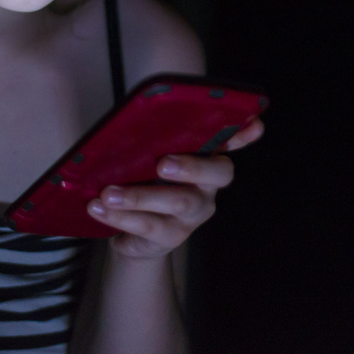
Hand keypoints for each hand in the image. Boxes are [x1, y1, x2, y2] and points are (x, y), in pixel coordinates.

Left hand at [87, 118, 263, 259]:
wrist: (136, 236)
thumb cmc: (145, 182)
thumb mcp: (149, 159)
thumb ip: (154, 139)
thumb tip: (139, 116)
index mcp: (206, 161)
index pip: (230, 144)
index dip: (243, 135)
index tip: (255, 124)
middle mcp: (208, 188)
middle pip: (215, 175)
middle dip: (191, 167)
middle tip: (162, 163)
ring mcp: (192, 216)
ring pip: (176, 203)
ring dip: (139, 197)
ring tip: (107, 193)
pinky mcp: (172, 238)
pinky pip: (148, 227)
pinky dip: (120, 217)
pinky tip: (98, 208)